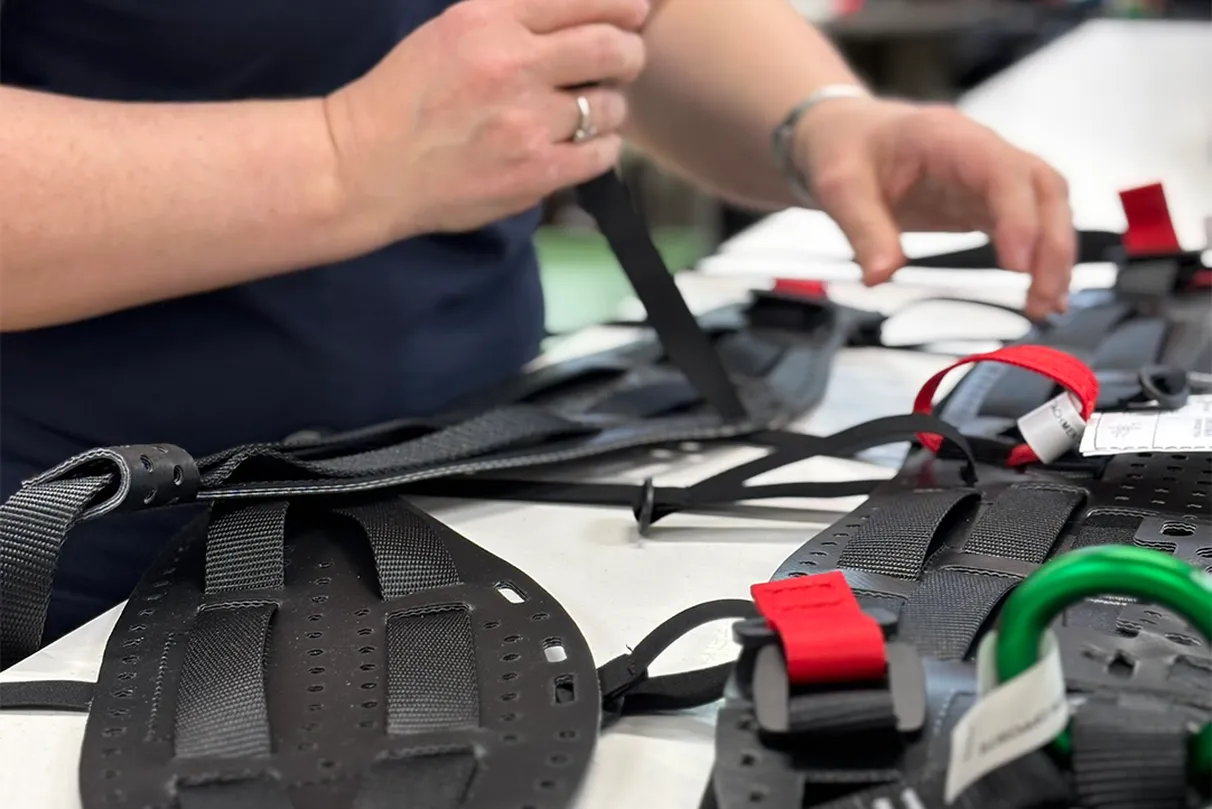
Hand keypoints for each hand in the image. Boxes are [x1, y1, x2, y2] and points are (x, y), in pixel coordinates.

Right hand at [323, 0, 649, 238]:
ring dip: (610, 107)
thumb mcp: (452, 30)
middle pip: (612, 49)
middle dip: (629, 53)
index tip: (636, 13)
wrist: (367, 166)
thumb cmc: (407, 97)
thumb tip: (581, 14)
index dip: (624, 6)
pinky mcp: (535, 173)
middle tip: (625, 61)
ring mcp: (528, 124)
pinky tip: (585, 144)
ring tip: (589, 111)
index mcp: (489, 20)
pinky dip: (602, 146)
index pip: (583, 0)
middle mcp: (513, 66)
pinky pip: (602, 154)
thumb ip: (515, 18)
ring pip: (611, 106)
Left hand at [793, 98, 1074, 318]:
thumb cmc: (840, 147)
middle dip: (1051, 244)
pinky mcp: (981, 200)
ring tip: (1045, 306)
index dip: (1019, 217)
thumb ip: (862, 230)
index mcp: (947, 137)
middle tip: (1042, 299)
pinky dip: (1038, 258)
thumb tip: (881, 276)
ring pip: (1044, 206)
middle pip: (1042, 188)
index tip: (1016, 266)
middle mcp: (979, 151)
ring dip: (1052, 255)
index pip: (1003, 172)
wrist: (836, 135)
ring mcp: (985, 176)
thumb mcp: (838, 187)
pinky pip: (1025, 225)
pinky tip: (1040, 293)